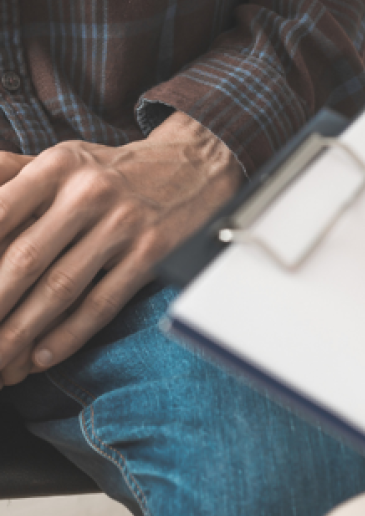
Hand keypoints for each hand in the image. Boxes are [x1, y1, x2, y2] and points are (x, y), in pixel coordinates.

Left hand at [0, 114, 242, 383]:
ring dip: (19, 333)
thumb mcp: (65, 159)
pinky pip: (102, 302)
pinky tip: (42, 356)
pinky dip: (68, 335)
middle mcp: (91, 190)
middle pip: (25, 259)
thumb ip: (9, 174)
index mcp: (60, 165)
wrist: (196, 165)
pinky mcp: (152, 251)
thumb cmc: (114, 171)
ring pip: (60, 288)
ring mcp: (125, 222)